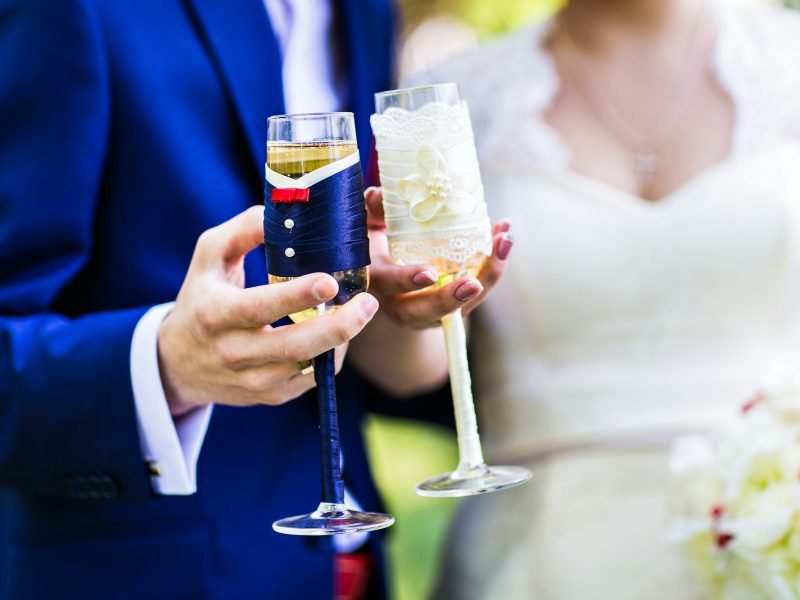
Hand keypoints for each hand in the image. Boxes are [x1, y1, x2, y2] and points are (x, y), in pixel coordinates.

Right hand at [157, 206, 378, 415]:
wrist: (179, 362)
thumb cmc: (201, 296)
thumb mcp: (209, 256)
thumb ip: (242, 230)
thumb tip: (278, 214)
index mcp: (215, 313)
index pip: (259, 308)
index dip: (296, 296)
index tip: (329, 282)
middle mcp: (233, 352)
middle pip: (294, 346)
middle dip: (338, 327)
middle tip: (368, 303)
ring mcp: (253, 380)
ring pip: (309, 365)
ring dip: (340, 339)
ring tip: (359, 310)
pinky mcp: (270, 396)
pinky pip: (312, 378)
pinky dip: (331, 355)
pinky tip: (337, 331)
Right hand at [364, 187, 512, 327]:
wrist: (390, 283)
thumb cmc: (377, 250)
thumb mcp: (370, 230)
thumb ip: (373, 212)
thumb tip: (377, 194)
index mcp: (379, 282)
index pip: (391, 284)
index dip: (407, 280)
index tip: (430, 273)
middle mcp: (403, 303)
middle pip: (426, 312)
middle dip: (450, 300)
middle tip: (472, 284)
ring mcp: (430, 311)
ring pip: (460, 307)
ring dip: (486, 278)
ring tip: (503, 245)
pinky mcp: (452, 308)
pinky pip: (475, 294)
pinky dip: (493, 268)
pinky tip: (503, 238)